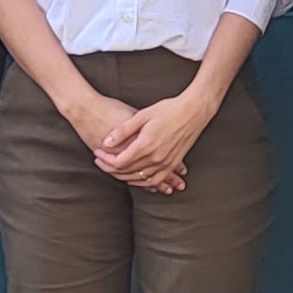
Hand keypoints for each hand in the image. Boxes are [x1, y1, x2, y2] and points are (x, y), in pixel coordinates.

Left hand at [95, 91, 214, 193]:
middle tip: (100, 161)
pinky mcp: (173, 163)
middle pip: (127, 172)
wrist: (195, 111)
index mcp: (145, 146)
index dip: (105, 160)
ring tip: (114, 170)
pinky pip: (156, 180)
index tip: (97, 153)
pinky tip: (136, 179)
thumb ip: (122, 131)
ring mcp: (166, 163)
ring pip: (140, 179)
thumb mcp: (142, 115)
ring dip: (124, 177)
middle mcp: (155, 158)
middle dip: (110, 168)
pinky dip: (144, 183)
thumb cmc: (169, 109)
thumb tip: (106, 142)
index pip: (119, 162)